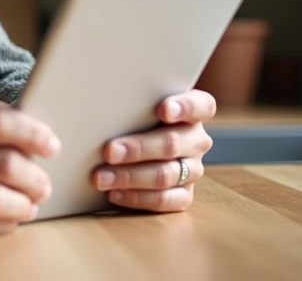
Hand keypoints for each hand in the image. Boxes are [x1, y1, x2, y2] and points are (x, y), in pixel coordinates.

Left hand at [92, 89, 215, 212]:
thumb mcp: (139, 103)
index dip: (183, 107)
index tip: (163, 110)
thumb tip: (101, 100)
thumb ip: (133, 102)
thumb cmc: (136, 115)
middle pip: (172, 143)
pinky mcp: (184, 194)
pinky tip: (114, 193)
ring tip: (101, 177)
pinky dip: (137, 198)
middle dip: (138, 148)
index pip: (200, 106)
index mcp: (195, 111)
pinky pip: (164, 201)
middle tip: (109, 151)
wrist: (137, 140)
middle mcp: (196, 140)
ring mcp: (193, 169)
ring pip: (165, 175)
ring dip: (130, 177)